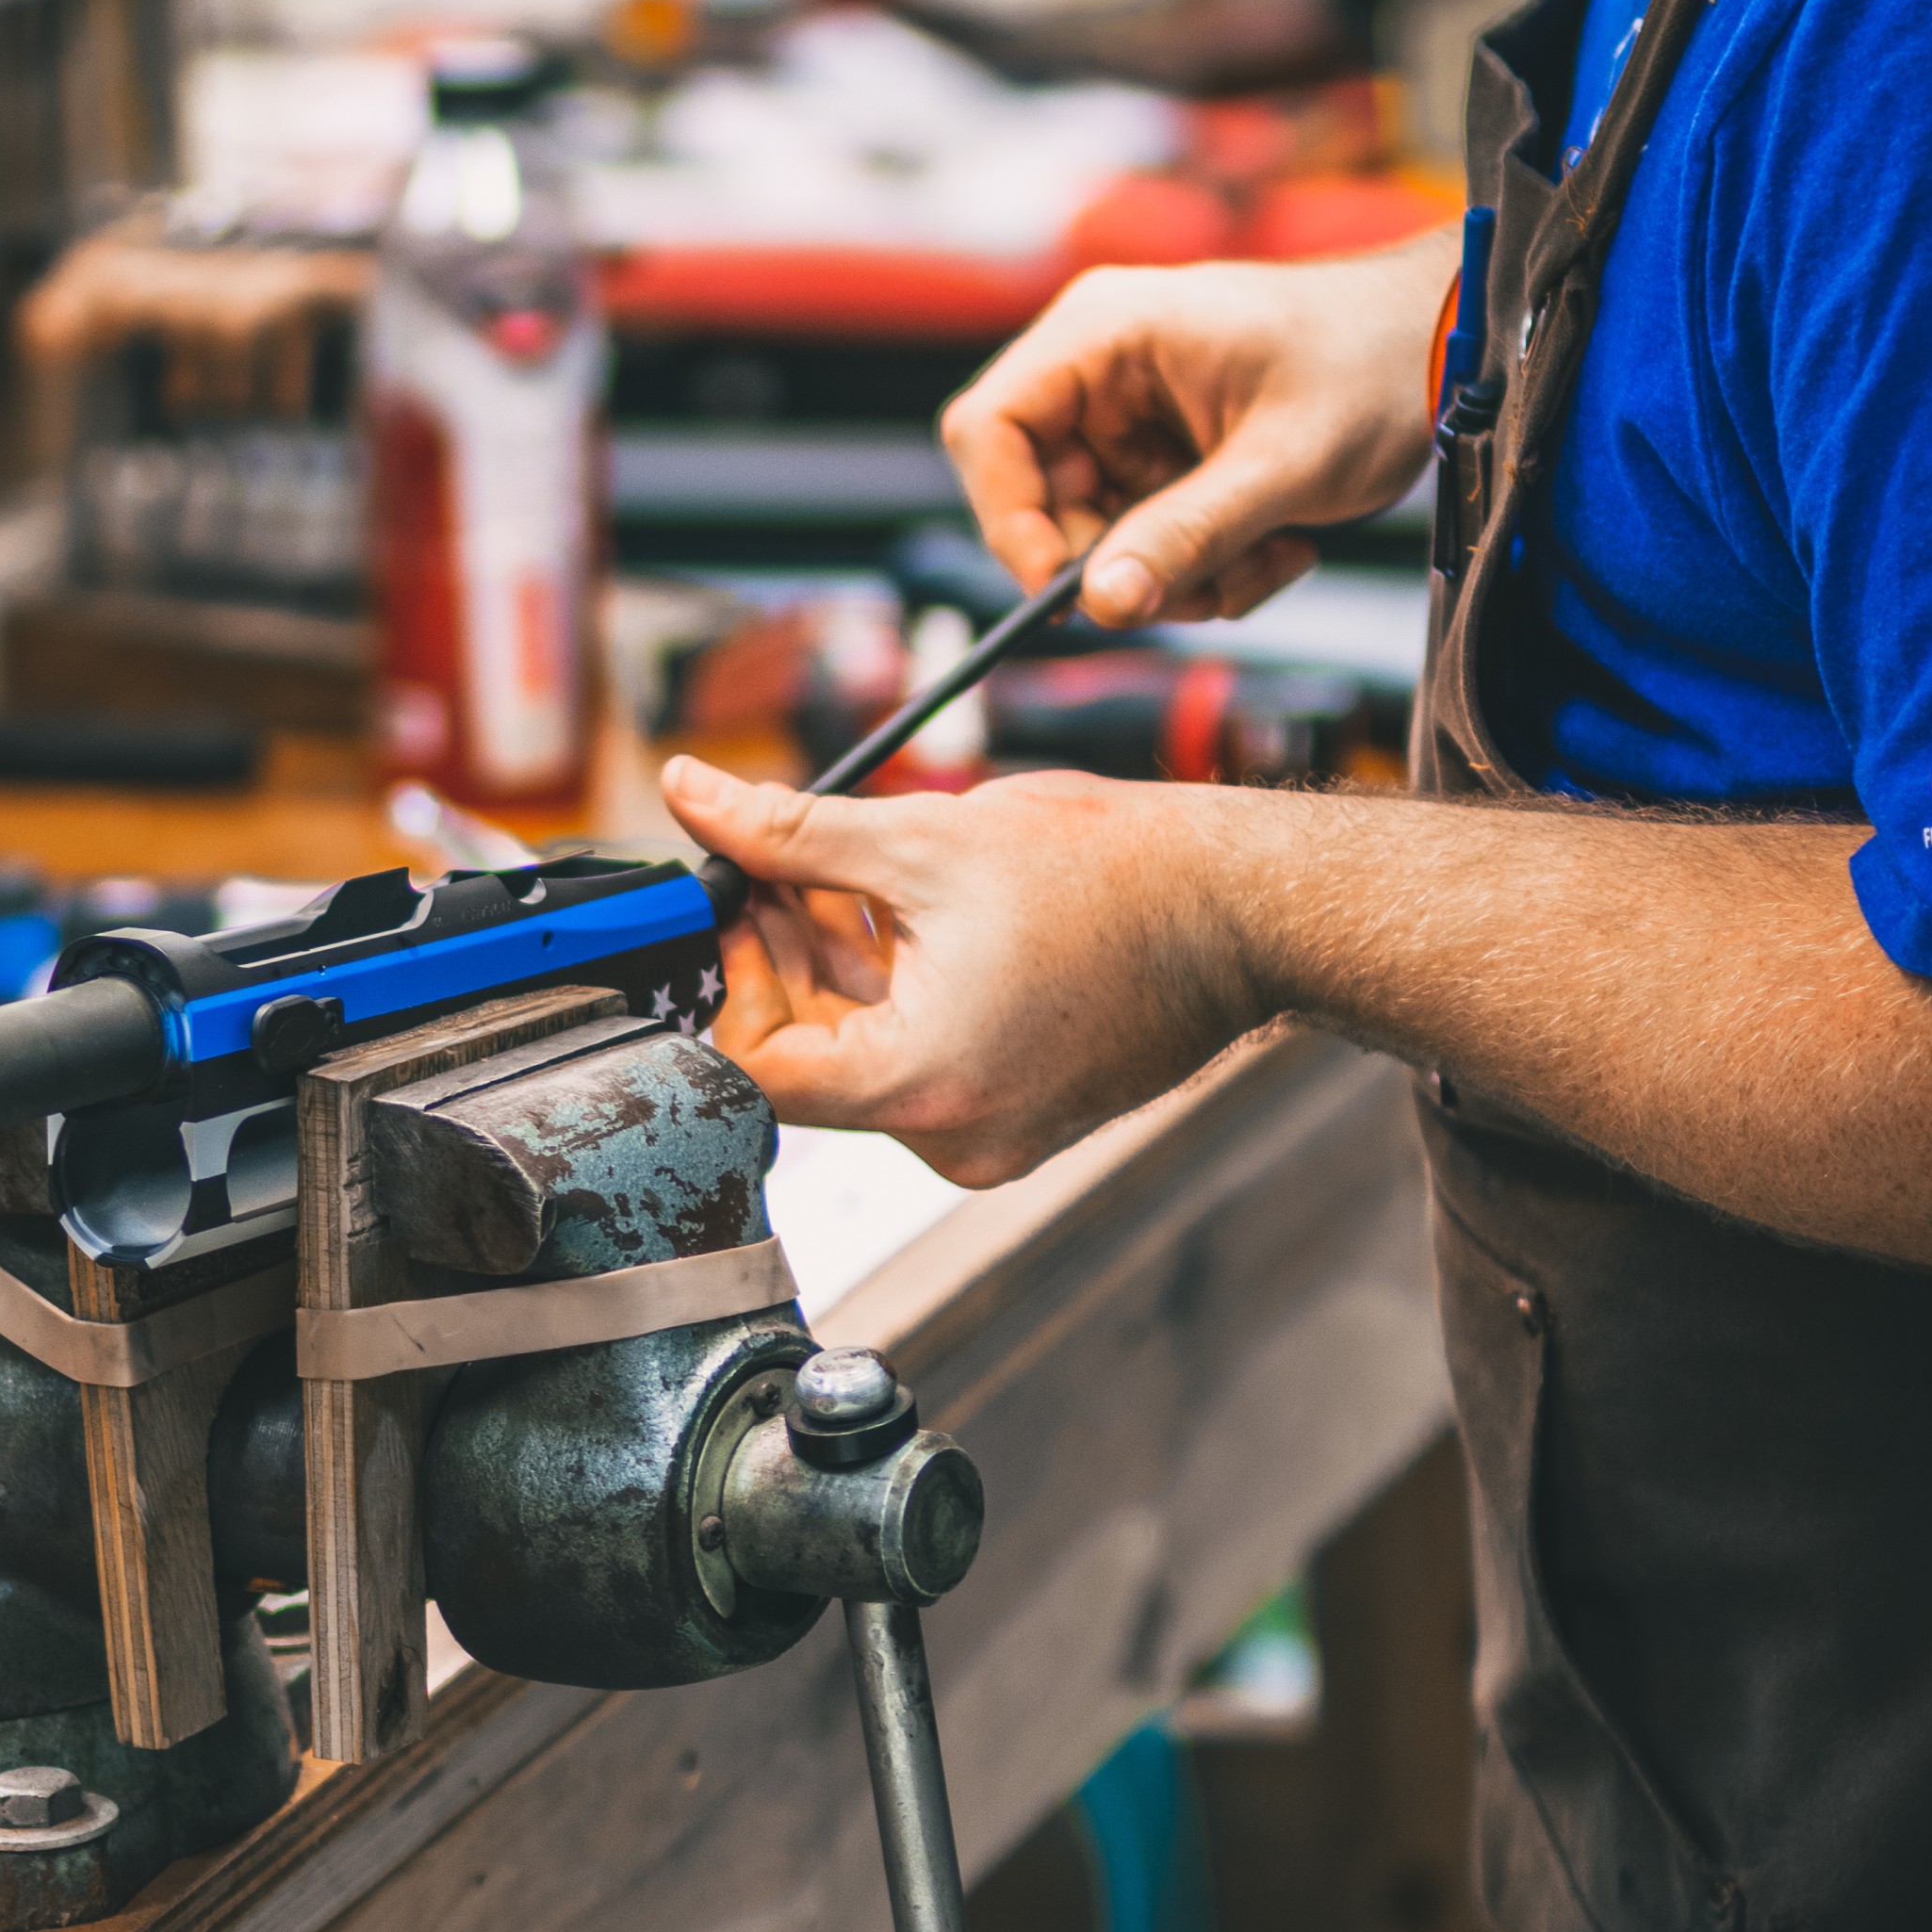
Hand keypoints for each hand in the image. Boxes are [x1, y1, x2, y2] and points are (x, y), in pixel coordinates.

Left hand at [663, 756, 1262, 1180]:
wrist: (1241, 909)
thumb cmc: (1114, 876)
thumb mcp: (922, 837)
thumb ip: (787, 830)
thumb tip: (690, 795)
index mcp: (922, 1086)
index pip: (758, 1070)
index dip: (732, 981)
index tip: (738, 907)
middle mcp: (955, 1137)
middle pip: (810, 1063)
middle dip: (784, 959)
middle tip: (776, 870)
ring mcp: (993, 1134)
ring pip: (866, 1058)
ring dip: (837, 970)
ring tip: (839, 877)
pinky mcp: (1021, 1115)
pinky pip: (923, 1062)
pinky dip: (898, 996)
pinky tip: (901, 917)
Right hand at [941, 236, 1453, 629]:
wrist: (1446, 350)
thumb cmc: (1373, 364)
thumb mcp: (1283, 462)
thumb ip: (1186, 534)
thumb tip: (1100, 604)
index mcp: (1105, 332)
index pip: (989, 430)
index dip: (1007, 518)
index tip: (1066, 589)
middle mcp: (1103, 373)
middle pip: (1038, 501)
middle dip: (1120, 564)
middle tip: (1199, 588)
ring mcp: (1134, 421)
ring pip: (1099, 539)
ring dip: (1179, 575)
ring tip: (1267, 557)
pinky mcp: (1170, 462)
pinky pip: (1150, 543)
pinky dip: (1208, 567)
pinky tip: (1278, 546)